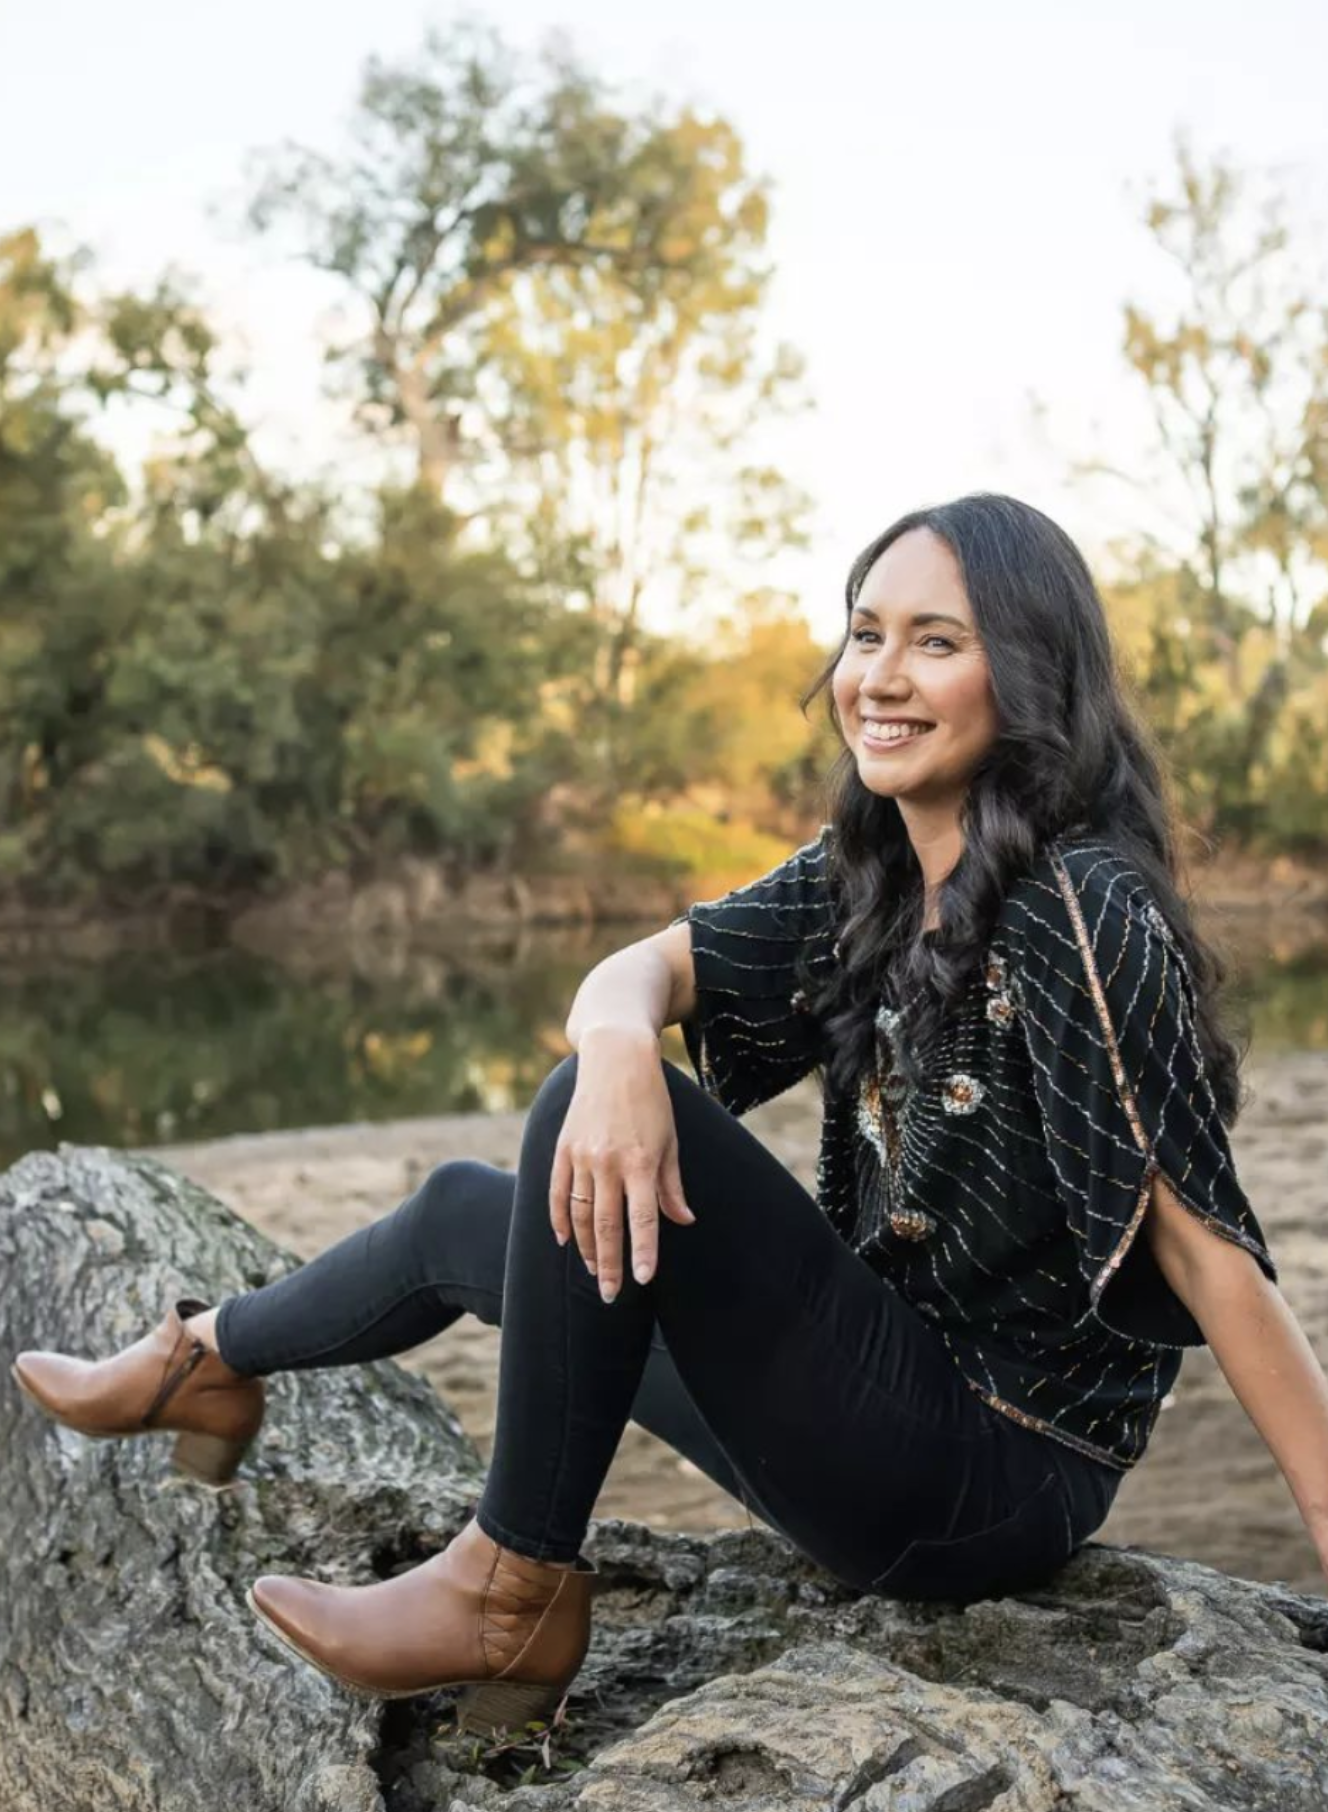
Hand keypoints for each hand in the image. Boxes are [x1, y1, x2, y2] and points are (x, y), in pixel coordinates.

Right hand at [549, 1029, 695, 1301]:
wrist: (616, 1057)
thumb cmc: (651, 1101)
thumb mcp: (670, 1140)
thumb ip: (672, 1185)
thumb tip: (682, 1221)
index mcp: (641, 1161)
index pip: (643, 1218)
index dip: (643, 1251)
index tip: (643, 1279)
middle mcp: (608, 1162)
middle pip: (607, 1225)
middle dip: (608, 1264)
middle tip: (610, 1295)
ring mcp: (581, 1156)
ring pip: (580, 1215)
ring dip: (586, 1247)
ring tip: (593, 1271)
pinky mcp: (563, 1148)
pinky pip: (557, 1193)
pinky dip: (560, 1220)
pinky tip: (565, 1241)